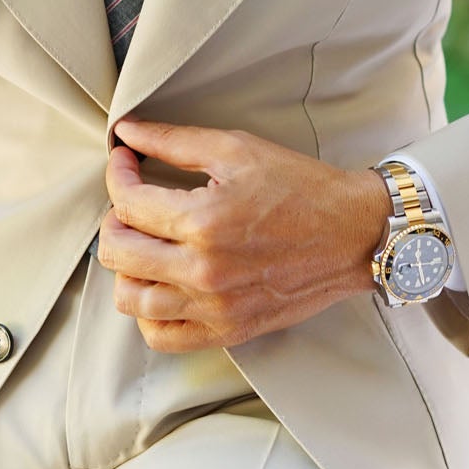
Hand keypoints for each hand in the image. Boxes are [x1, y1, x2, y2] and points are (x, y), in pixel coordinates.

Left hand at [98, 118, 392, 351]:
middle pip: (118, 252)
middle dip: (115, 219)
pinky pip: (161, 336)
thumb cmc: (301, 188)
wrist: (354, 234)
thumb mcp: (237, 150)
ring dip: (125, 267)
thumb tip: (125, 133)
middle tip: (134, 202)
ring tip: (144, 244)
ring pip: (130, 299)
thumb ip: (173, 141)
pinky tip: (160, 284)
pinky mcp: (227, 330)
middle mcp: (203, 271)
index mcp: (203, 222)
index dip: (117, 174)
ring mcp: (214, 307)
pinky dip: (147, 313)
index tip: (125, 162)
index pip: (127, 202)